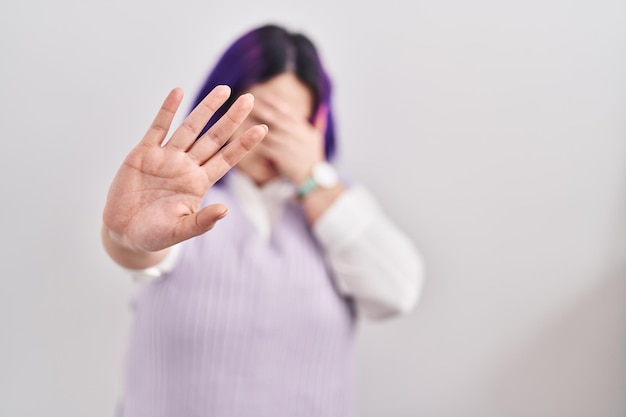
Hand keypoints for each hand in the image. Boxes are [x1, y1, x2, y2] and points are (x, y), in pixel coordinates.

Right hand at [103, 85, 266, 251]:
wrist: (124, 232)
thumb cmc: (155, 234)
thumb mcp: (180, 231)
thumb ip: (202, 221)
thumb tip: (225, 211)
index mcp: (199, 183)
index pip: (227, 159)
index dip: (244, 144)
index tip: (262, 129)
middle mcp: (186, 166)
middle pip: (214, 138)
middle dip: (232, 119)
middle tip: (250, 99)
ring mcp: (166, 157)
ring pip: (190, 128)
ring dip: (206, 108)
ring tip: (224, 90)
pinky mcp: (144, 153)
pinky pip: (158, 127)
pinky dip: (168, 110)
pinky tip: (178, 92)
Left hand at [250, 93, 326, 184]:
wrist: (312, 177)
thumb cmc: (313, 157)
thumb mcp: (318, 137)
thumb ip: (318, 122)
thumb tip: (322, 108)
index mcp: (303, 128)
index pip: (288, 111)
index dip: (275, 102)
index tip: (263, 94)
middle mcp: (295, 134)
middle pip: (276, 119)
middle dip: (262, 108)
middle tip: (248, 100)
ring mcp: (287, 146)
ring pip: (268, 133)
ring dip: (254, 125)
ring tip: (241, 118)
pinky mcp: (280, 157)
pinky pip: (265, 148)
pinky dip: (255, 143)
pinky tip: (243, 138)